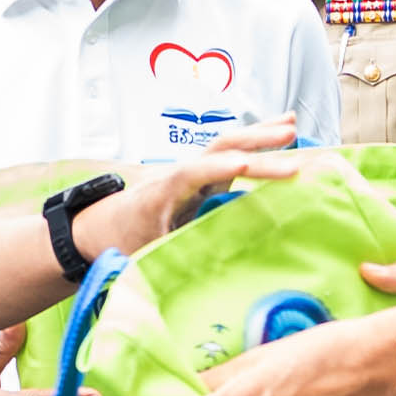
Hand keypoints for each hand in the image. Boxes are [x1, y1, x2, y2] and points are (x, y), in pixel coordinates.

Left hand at [70, 118, 303, 261]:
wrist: (103, 223)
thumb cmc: (122, 238)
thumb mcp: (143, 253)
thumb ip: (170, 255)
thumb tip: (199, 272)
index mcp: (163, 190)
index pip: (193, 174)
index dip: (218, 168)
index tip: (246, 165)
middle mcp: (180, 172)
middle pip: (218, 149)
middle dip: (253, 141)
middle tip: (288, 137)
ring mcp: (193, 170)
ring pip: (227, 145)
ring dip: (259, 134)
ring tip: (292, 124)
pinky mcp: (203, 175)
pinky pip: (231, 154)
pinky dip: (256, 141)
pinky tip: (281, 130)